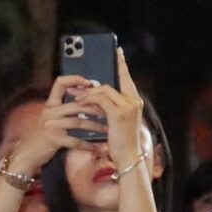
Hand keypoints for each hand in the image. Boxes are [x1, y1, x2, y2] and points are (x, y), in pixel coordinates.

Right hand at [6, 75, 104, 174]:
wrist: (27, 155)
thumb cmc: (41, 138)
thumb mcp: (48, 119)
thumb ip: (62, 111)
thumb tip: (83, 105)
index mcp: (49, 104)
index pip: (60, 83)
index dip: (75, 80)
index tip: (90, 83)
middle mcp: (50, 111)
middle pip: (77, 104)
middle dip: (96, 107)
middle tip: (109, 111)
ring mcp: (51, 125)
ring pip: (79, 122)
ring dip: (96, 126)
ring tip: (108, 129)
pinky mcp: (54, 139)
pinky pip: (76, 141)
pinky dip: (89, 145)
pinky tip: (99, 148)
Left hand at [70, 49, 145, 171]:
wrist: (128, 158)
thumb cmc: (122, 143)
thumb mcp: (118, 123)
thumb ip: (112, 108)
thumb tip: (97, 98)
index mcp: (135, 102)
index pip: (127, 78)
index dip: (121, 65)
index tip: (117, 52)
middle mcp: (134, 101)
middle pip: (113, 83)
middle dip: (93, 83)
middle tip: (78, 84)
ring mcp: (128, 107)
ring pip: (104, 90)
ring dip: (88, 93)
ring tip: (76, 96)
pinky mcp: (119, 114)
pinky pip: (100, 100)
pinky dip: (89, 100)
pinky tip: (80, 103)